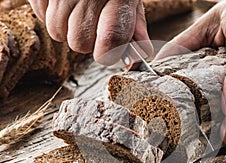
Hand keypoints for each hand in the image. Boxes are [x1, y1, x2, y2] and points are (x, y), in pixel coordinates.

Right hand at [28, 0, 152, 64]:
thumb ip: (137, 26)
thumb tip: (141, 52)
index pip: (110, 41)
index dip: (109, 54)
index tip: (110, 52)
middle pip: (79, 43)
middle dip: (87, 42)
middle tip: (93, 26)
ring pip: (57, 33)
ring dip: (68, 30)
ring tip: (78, 12)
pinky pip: (42, 16)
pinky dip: (52, 16)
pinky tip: (65, 4)